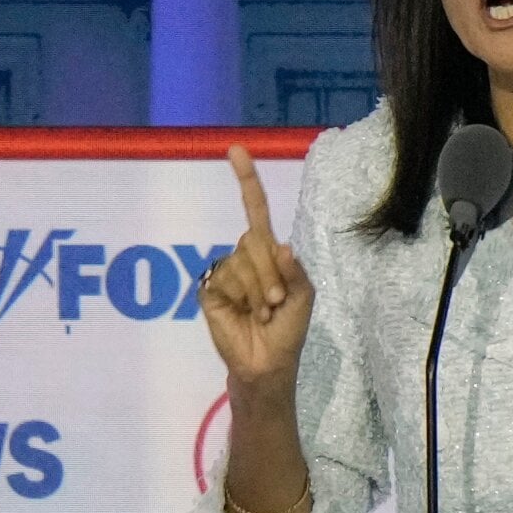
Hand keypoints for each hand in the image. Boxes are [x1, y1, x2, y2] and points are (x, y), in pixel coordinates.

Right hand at [198, 145, 314, 388]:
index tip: (236, 149)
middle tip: (276, 301)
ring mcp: (224, 272)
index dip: (247, 181)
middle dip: (270, 272)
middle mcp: (244, 256)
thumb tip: (278, 245)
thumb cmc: (288, 330)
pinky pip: (225, 277)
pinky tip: (244, 314)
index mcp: (267, 253)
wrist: (268, 362)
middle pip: (253, 239)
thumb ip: (293, 269)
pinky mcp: (209, 290)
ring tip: (262, 312)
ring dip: (258, 289)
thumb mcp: (303, 296)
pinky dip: (241, 296)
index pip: (255, 210)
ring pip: (240, 260)